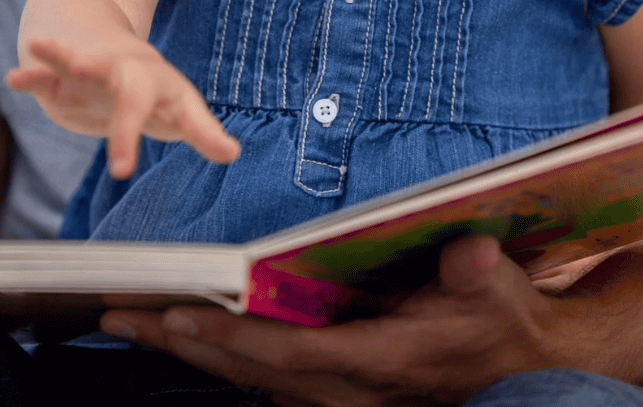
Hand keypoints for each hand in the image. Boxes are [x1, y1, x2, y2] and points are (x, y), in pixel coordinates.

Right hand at [7, 35, 239, 176]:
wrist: (108, 50)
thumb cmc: (150, 90)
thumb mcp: (179, 108)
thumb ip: (202, 130)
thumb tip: (233, 152)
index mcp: (160, 85)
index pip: (183, 111)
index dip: (199, 133)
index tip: (223, 154)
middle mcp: (128, 73)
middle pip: (131, 94)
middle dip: (127, 127)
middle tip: (121, 168)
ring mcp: (91, 71)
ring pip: (80, 62)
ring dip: (65, 56)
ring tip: (41, 47)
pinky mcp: (60, 78)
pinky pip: (45, 75)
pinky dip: (32, 75)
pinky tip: (16, 77)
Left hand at [98, 235, 602, 406]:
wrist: (525, 369)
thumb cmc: (503, 323)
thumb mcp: (501, 292)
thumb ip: (480, 273)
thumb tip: (467, 251)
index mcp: (383, 362)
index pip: (291, 357)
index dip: (233, 341)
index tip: (180, 316)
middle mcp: (351, 391)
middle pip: (250, 373)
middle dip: (182, 344)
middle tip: (118, 313)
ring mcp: (342, 400)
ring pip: (251, 382)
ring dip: (193, 352)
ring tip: (138, 319)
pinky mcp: (339, 396)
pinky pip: (266, 383)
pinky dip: (224, 360)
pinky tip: (193, 338)